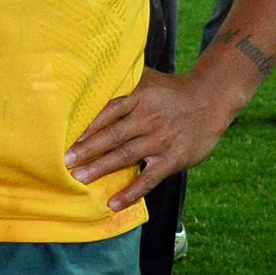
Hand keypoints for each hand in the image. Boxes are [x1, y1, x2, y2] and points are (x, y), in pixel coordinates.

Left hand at [63, 67, 243, 211]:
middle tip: (65, 161)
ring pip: (126, 156)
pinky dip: (131, 192)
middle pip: (114, 135)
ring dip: (101, 168)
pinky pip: (149, 179)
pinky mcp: (172, 160)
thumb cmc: (170, 90)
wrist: (210, 101)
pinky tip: (113, 203)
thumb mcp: (147, 78)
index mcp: (139, 98)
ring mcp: (161, 141)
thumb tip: (87, 71)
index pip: (109, 111)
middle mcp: (149, 119)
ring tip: (79, 178)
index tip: (66, 136)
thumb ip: (121, 79)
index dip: (88, 125)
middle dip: (88, 149)